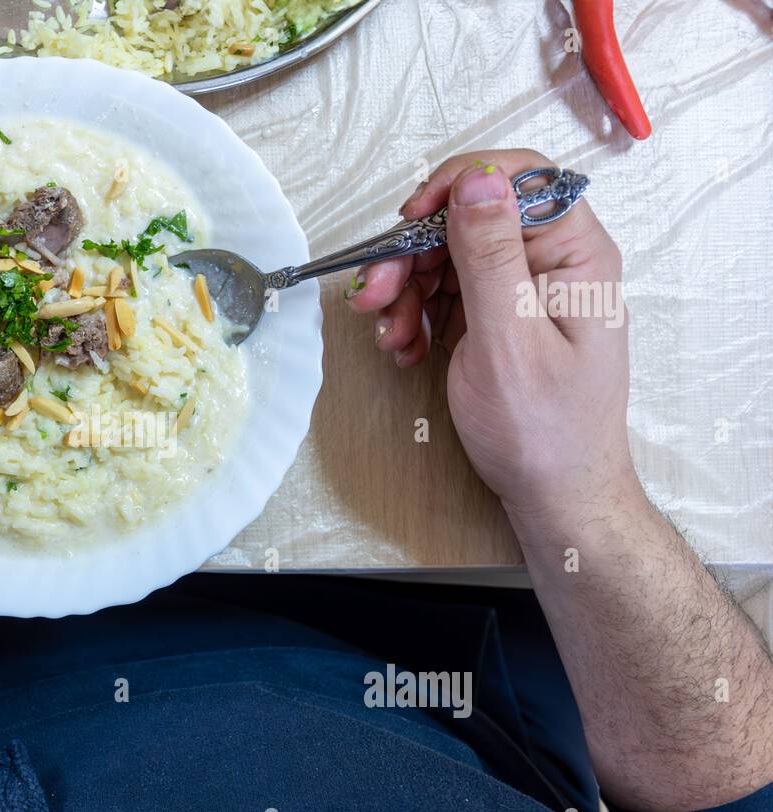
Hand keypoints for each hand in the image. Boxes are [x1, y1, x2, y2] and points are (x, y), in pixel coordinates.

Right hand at [348, 150, 633, 517]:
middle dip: (415, 253)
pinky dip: (414, 316)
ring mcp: (520, 290)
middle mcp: (551, 262)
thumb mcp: (509, 339)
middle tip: (377, 294)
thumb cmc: (545, 430)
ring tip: (391, 335)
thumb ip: (491, 255)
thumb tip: (479, 180)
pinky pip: (444, 293)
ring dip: (406, 290)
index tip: (412, 219)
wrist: (553, 493)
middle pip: (469, 219)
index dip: (459, 187)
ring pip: (447, 256)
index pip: (518, 178)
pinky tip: (405, 348)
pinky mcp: (496, 317)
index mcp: (575, 254)